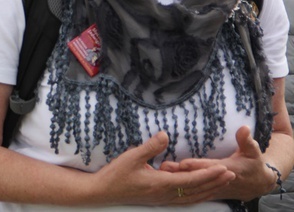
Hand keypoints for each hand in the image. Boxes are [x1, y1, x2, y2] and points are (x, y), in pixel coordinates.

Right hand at [94, 132, 234, 206]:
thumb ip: (150, 147)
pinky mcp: (159, 199)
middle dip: (215, 183)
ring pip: (192, 197)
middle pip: (196, 190)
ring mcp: (163, 199)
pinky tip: (202, 192)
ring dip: (209, 190)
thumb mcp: (132, 157)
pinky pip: (185, 199)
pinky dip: (198, 195)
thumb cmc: (116, 174)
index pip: (191, 179)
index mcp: (161, 184)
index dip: (209, 174)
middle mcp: (165, 194)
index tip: (224, 169)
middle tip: (231, 175)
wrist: (103, 191)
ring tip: (222, 182)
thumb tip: (165, 135)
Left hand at [160, 126, 275, 201]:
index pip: (210, 167)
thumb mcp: (253, 151)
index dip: (197, 165)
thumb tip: (245, 128)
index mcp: (229, 169)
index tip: (183, 163)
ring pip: (193, 184)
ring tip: (161, 171)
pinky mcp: (211, 192)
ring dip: (178, 179)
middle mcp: (219, 181)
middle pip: (197, 176)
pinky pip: (195, 191)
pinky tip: (167, 182)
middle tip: (164, 166)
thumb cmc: (254, 164)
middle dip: (181, 172)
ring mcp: (215, 189)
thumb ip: (246, 140)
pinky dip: (183, 187)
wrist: (258, 185)